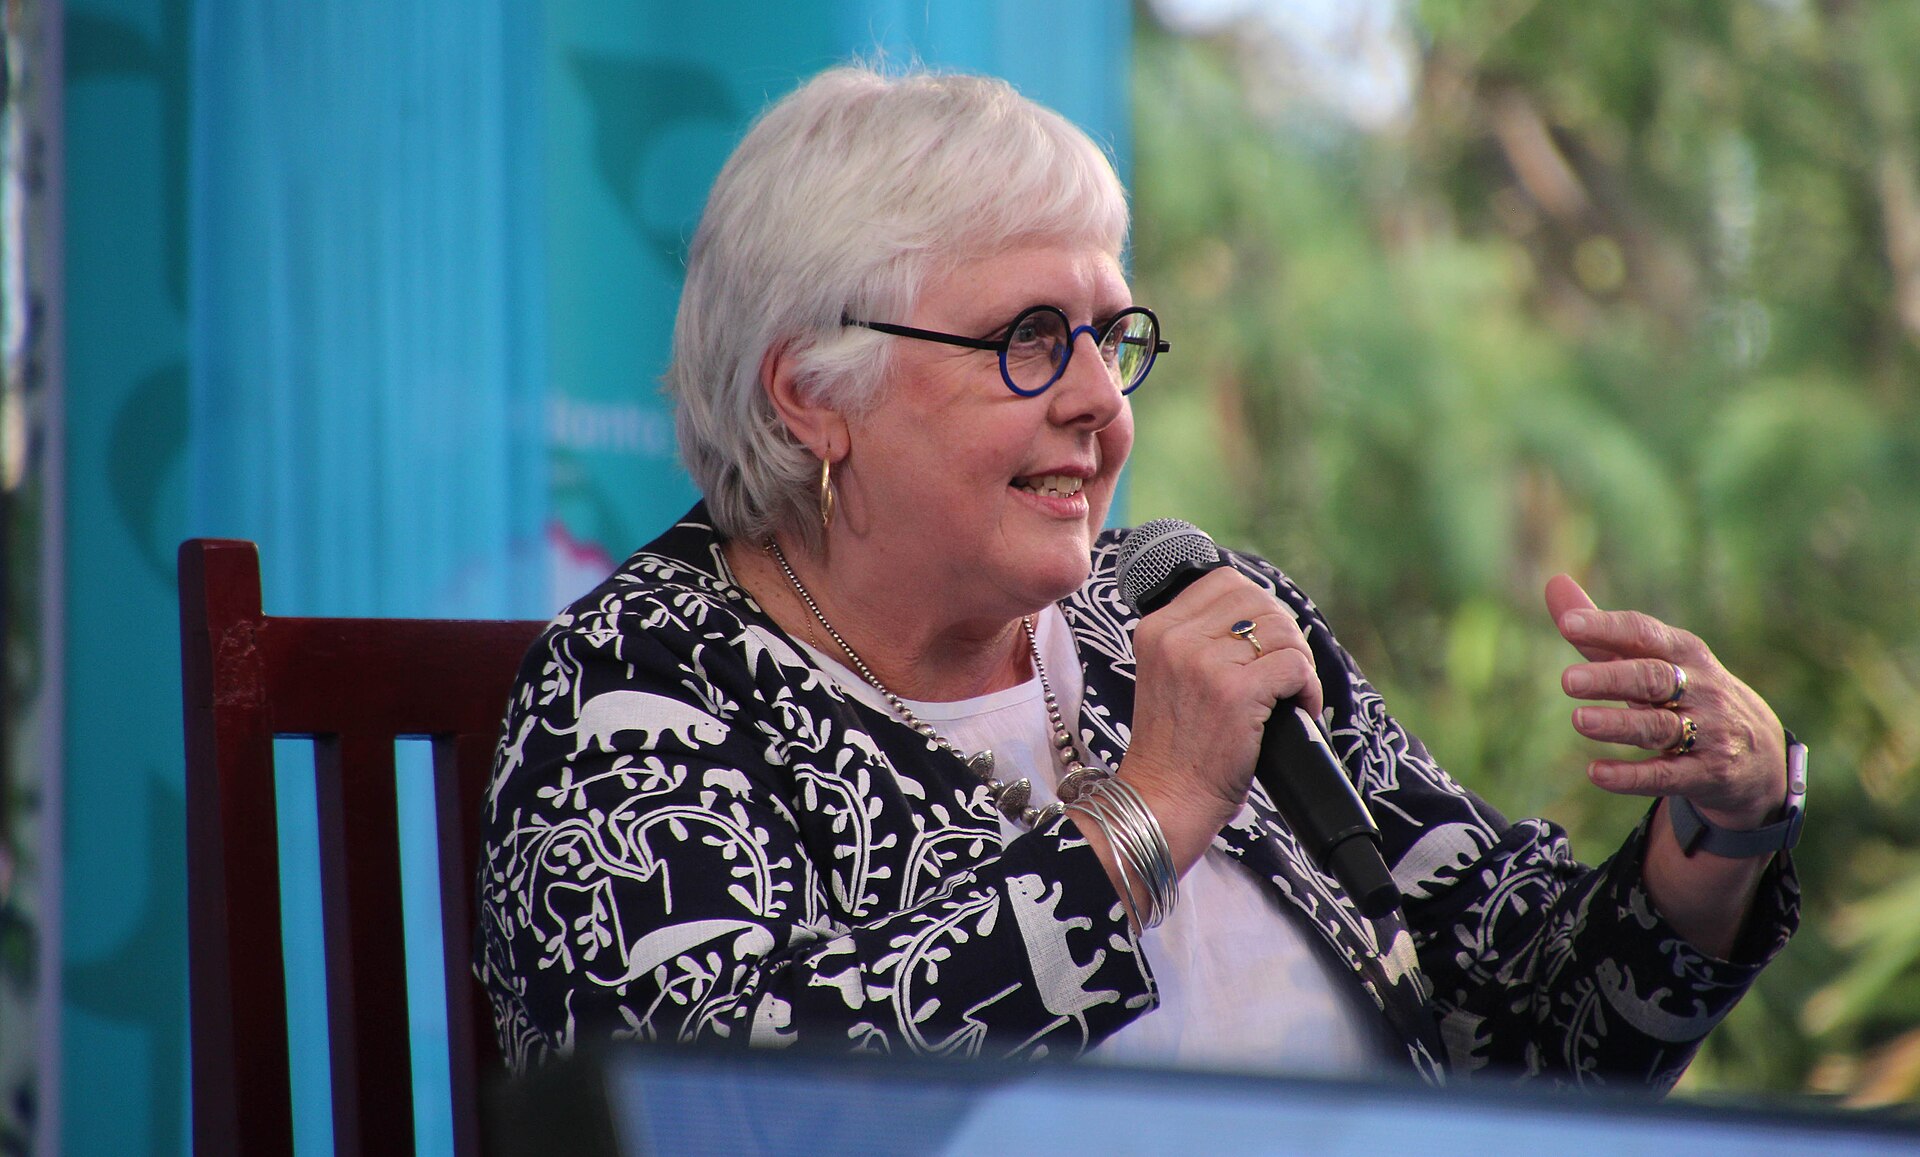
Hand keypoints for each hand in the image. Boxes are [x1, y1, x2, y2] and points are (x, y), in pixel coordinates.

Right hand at [1120, 567, 1322, 859]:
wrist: (1163, 800)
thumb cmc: (1174, 748)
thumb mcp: (1167, 676)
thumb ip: (1198, 641)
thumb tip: (1263, 617)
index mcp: (1156, 628)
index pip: (1224, 581)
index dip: (1257, 607)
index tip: (1263, 643)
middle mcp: (1176, 638)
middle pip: (1258, 600)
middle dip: (1283, 633)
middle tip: (1284, 671)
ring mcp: (1205, 663)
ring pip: (1281, 629)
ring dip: (1298, 660)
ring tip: (1291, 693)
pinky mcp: (1236, 692)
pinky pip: (1295, 665)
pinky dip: (1308, 688)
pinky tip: (1298, 709)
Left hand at [1547, 574, 1786, 829]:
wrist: (1757, 753)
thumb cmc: (1685, 694)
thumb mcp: (1652, 660)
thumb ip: (1600, 632)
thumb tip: (1552, 582)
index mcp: (1683, 652)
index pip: (1644, 634)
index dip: (1607, 628)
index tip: (1567, 624)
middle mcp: (1699, 687)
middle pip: (1653, 678)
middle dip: (1612, 677)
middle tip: (1567, 680)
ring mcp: (1708, 731)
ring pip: (1660, 727)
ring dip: (1619, 724)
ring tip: (1578, 720)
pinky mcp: (1708, 773)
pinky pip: (1668, 775)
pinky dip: (1632, 776)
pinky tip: (1596, 773)